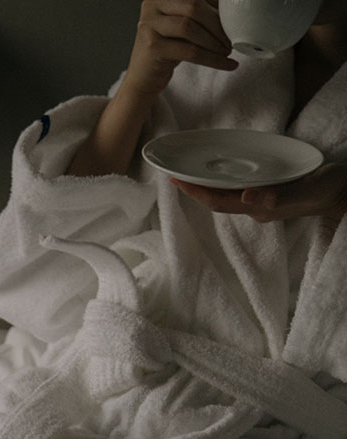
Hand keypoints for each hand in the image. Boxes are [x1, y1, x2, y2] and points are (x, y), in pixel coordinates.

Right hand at [123, 0, 237, 97]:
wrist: (143, 78)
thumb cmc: (166, 49)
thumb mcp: (182, 23)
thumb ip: (199, 10)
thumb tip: (232, 5)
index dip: (217, 6)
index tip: (234, 20)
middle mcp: (152, 5)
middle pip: (194, 7)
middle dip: (218, 24)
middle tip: (231, 39)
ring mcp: (149, 26)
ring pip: (190, 28)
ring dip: (214, 42)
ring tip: (227, 51)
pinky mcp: (152, 48)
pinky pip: (189, 51)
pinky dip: (211, 59)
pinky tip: (225, 64)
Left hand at [170, 163, 346, 223]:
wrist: (345, 193)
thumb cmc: (327, 190)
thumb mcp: (304, 191)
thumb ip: (277, 197)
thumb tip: (245, 197)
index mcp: (258, 207)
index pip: (218, 201)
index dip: (195, 192)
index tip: (175, 180)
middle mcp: (254, 206)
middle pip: (216, 198)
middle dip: (194, 188)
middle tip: (173, 171)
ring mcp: (261, 199)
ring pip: (226, 192)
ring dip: (206, 183)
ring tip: (188, 168)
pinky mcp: (269, 190)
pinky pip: (239, 185)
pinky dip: (224, 176)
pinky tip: (219, 166)